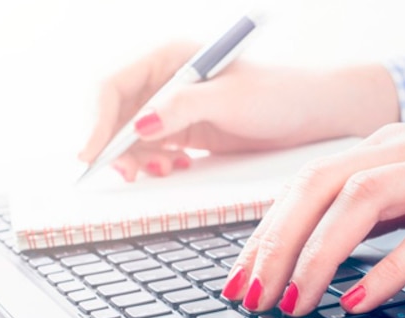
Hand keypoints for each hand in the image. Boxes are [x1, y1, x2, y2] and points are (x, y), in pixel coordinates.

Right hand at [77, 41, 397, 180]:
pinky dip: (154, 163)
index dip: (97, 120)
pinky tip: (174, 169)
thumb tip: (137, 128)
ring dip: (135, 159)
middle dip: (114, 146)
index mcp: (169, 57)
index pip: (113, 86)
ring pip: (130, 137)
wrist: (312, 113)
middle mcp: (166, 80)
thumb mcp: (229, 99)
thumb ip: (181, 109)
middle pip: (116, 114)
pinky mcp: (186, 131)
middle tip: (126, 174)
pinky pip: (152, 150)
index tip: (92, 154)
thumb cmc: (278, 93)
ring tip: (159, 172)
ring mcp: (174, 107)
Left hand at [221, 124, 404, 315]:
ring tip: (293, 300)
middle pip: (322, 185)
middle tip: (251, 293)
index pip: (308, 183)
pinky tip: (361, 299)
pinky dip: (391, 269)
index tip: (240, 277)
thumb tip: (317, 252)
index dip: (267, 231)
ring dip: (320, 254)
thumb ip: (377, 216)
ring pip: (365, 200)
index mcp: (392, 149)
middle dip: (277, 243)